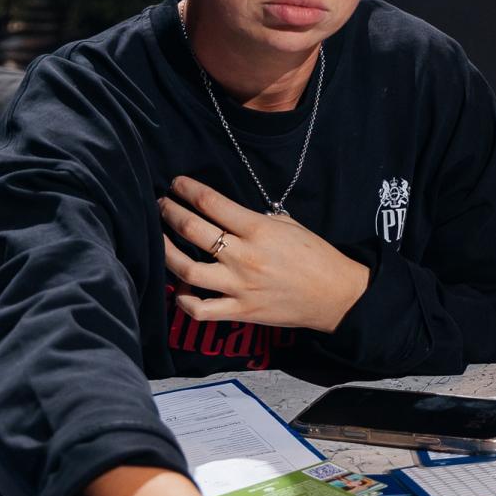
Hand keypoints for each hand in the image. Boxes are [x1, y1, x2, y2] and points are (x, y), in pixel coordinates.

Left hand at [160, 176, 369, 332]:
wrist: (336, 295)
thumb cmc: (316, 256)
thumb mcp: (289, 225)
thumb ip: (256, 219)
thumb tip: (227, 214)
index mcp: (258, 230)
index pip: (211, 202)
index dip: (187, 189)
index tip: (177, 184)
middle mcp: (244, 256)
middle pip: (192, 230)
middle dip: (170, 212)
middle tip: (163, 205)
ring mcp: (240, 286)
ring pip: (186, 269)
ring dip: (166, 251)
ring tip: (159, 239)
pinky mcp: (241, 311)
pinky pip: (200, 309)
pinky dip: (183, 300)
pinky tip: (180, 288)